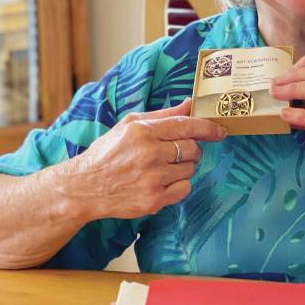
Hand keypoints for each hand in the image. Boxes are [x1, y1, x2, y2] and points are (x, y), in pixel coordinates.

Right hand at [69, 98, 225, 219]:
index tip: (220, 131)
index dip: (208, 128)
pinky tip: (162, 182)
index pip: (187, 126)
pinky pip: (184, 189)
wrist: (84, 187)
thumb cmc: (109, 152)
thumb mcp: (130, 124)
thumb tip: (190, 103)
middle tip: (176, 152)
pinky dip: (179, 185)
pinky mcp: (153, 200)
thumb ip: (163, 114)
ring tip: (162, 167)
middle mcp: (149, 154)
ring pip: (191, 169)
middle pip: (193, 148)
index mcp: (143, 131)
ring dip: (184, 167)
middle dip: (191, 149)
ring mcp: (152, 179)